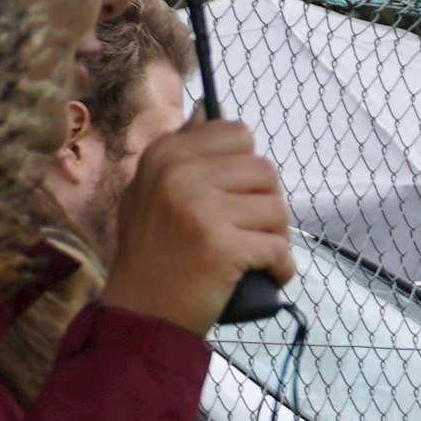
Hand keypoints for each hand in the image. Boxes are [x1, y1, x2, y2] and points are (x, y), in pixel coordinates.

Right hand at [101, 117, 296, 335]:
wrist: (139, 314)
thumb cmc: (153, 254)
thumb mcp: (149, 190)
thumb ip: (181, 151)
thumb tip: (208, 107)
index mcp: (164, 154)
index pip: (238, 133)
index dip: (246, 169)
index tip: (232, 198)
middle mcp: (178, 174)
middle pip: (265, 171)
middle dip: (265, 205)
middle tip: (245, 233)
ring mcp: (199, 209)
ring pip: (278, 209)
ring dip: (274, 238)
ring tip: (250, 256)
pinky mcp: (221, 246)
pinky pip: (279, 249)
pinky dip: (281, 268)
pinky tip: (264, 276)